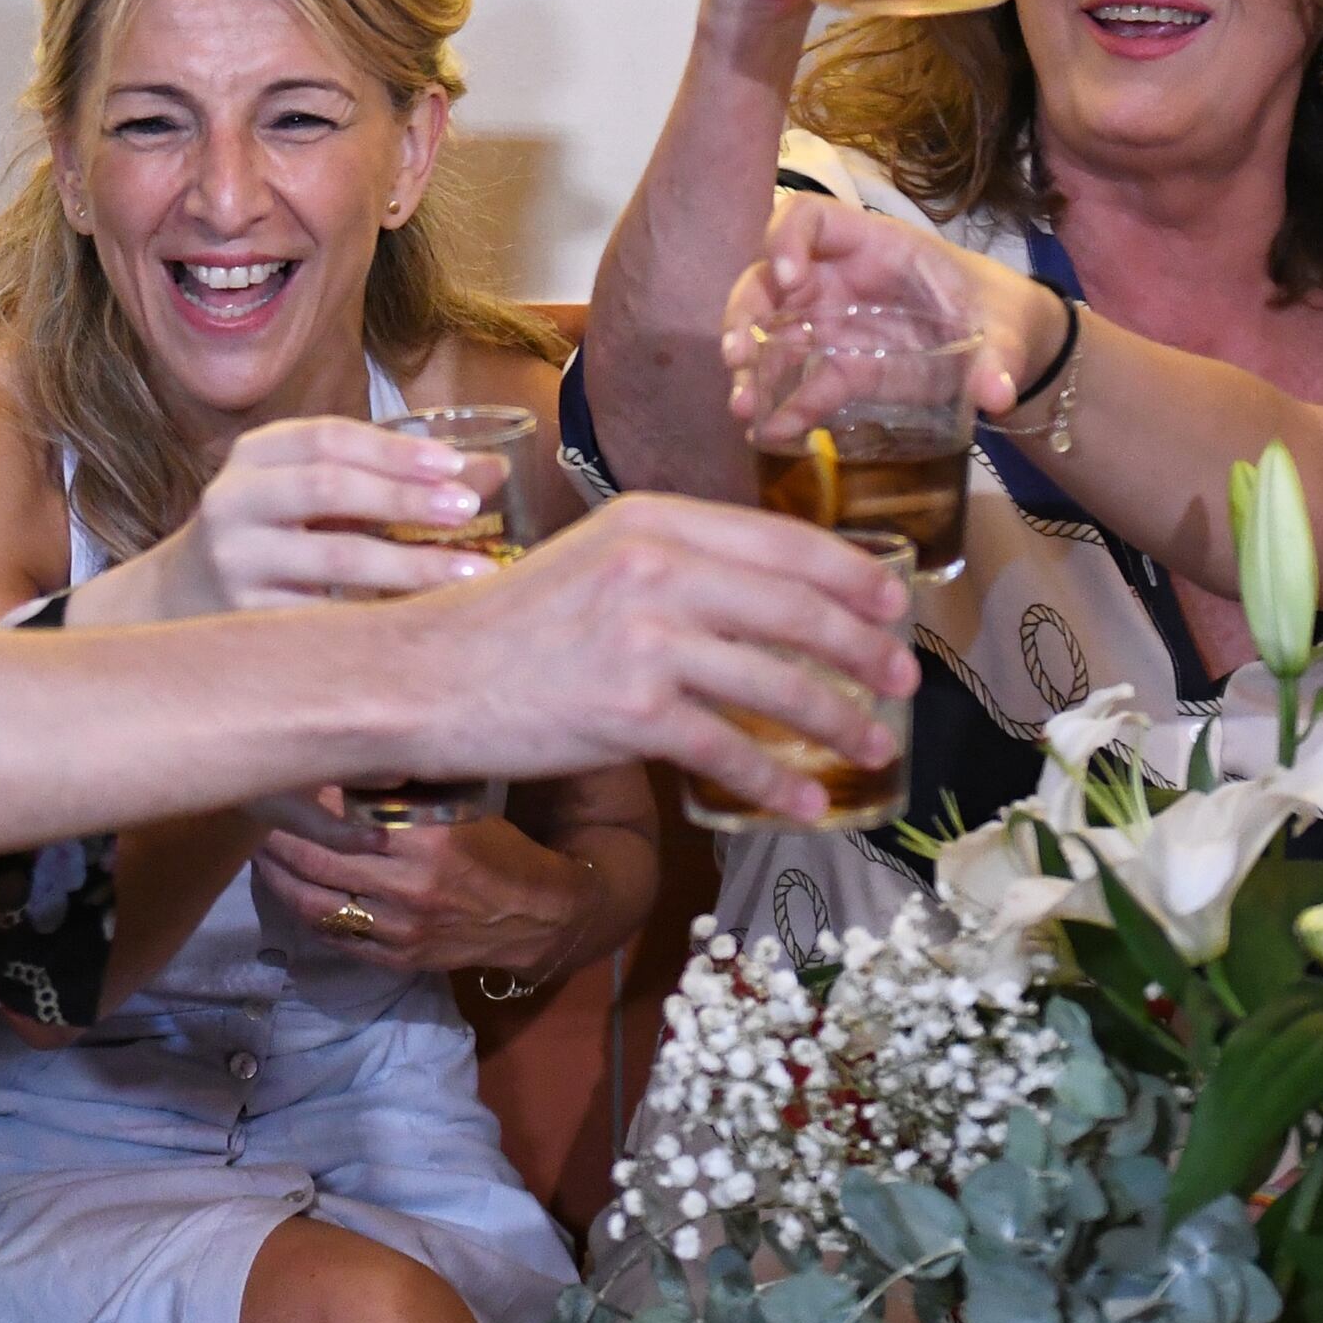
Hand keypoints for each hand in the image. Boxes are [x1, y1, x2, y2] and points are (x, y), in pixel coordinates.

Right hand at [129, 417, 503, 618]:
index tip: (454, 464)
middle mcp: (234, 502)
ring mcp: (236, 563)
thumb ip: (387, 476)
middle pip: (326, 489)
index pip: (326, 437)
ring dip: (411, 565)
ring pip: (333, 560)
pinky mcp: (245, 622)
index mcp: (255, 456)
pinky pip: (327, 618)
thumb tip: (493, 471)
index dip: (393, 449)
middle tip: (467, 510)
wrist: (178, 601)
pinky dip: (383, 615)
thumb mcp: (311, 490)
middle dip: (403, 498)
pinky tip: (428, 619)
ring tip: (472, 571)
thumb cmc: (272, 534)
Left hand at [254, 804, 590, 977]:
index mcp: (426, 837)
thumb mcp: (457, 805)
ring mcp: (400, 927)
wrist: (534, 915)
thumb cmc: (494, 846)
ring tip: (257, 851)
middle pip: (315, 859)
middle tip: (251, 812)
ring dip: (277, 876)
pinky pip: (334, 935)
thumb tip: (340, 758)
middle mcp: (409, 884)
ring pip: (314, 902)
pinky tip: (286, 889)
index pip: (342, 814)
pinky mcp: (395, 957)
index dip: (302, 798)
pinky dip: (302, 911)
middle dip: (275, 836)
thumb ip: (399, 792)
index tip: (278, 778)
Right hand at [398, 491, 908, 818]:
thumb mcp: (595, 560)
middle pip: (797, 609)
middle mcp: (655, 568)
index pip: (783, 542)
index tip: (892, 606)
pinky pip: (729, 751)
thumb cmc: (508, 627)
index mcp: (653, 520)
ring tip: (874, 743)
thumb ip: (671, 563)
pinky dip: (778, 783)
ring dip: (840, 719)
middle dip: (864, 649)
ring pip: (777, 683)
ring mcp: (645, 640)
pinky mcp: (629, 712)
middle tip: (902, 679)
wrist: (420, 676)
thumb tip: (761, 596)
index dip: (852, 576)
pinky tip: (807, 802)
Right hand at [721, 193, 1067, 429]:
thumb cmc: (994, 311)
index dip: (786, 239)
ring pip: (771, 332)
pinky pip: (801, 384)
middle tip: (737, 354)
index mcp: (874, 246)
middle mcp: (838, 279)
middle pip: (769, 277)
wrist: (1003, 344)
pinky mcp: (841, 369)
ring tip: (742, 407)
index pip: (810, 219)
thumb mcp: (1003, 328)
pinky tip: (774, 435)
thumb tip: (997, 395)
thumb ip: (998, 357)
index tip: (789, 278)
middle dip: (745, 311)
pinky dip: (784, 409)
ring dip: (750, 367)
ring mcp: (832, 324)